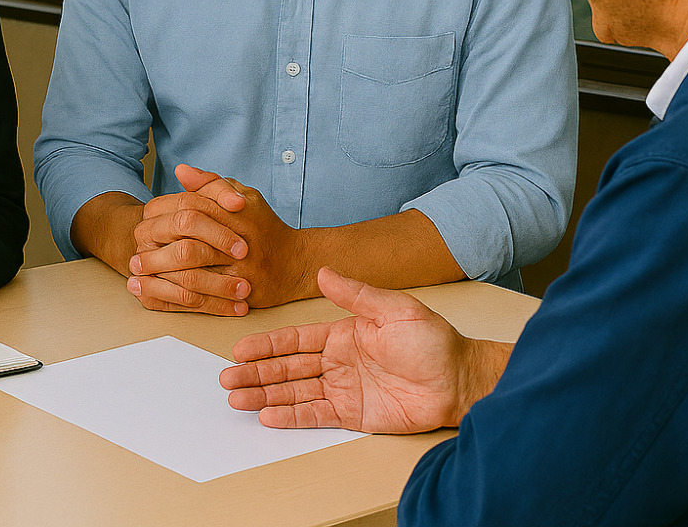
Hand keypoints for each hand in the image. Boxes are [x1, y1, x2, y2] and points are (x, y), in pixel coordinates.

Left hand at [129, 165, 310, 309]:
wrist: (296, 263)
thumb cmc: (264, 228)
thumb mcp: (243, 196)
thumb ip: (211, 183)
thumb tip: (180, 171)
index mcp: (237, 212)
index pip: (190, 207)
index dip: (162, 214)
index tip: (143, 220)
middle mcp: (239, 241)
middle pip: (187, 241)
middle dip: (156, 247)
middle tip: (135, 251)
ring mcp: (240, 271)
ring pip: (191, 273)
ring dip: (159, 275)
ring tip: (136, 274)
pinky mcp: (241, 295)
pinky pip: (201, 299)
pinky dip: (173, 298)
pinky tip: (153, 294)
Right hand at [219, 267, 509, 432]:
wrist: (461, 379)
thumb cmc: (433, 340)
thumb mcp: (393, 308)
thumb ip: (355, 294)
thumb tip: (323, 271)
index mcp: (343, 334)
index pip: (295, 340)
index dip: (267, 345)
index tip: (241, 348)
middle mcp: (338, 362)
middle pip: (287, 369)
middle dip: (256, 373)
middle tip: (226, 378)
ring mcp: (344, 389)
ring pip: (295, 393)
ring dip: (265, 396)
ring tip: (237, 399)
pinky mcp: (354, 414)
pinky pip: (315, 415)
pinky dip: (291, 416)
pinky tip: (268, 416)